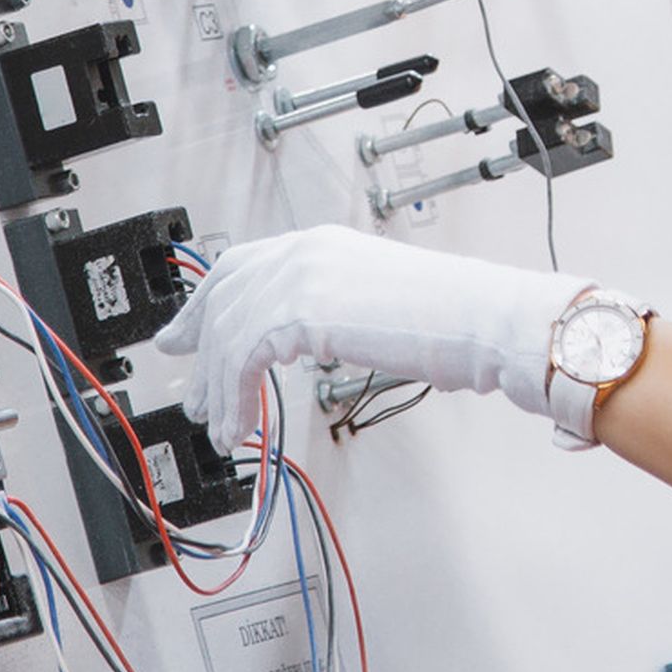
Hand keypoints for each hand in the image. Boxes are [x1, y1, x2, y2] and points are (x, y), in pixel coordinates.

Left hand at [152, 224, 595, 446]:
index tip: (186, 335)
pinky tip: (241, 427)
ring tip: (219, 427)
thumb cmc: (455, 319)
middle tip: (189, 389)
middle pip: (224, 296)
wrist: (485, 319)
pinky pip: (243, 359)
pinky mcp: (302, 311)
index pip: (241, 266)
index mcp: (322, 245)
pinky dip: (234, 399)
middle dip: (198, 348)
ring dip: (217, 388)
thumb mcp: (378, 304)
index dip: (205, 304)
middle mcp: (305, 251)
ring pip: (228, 333)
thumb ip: (333, 312)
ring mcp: (302, 276)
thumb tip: (305, 341)